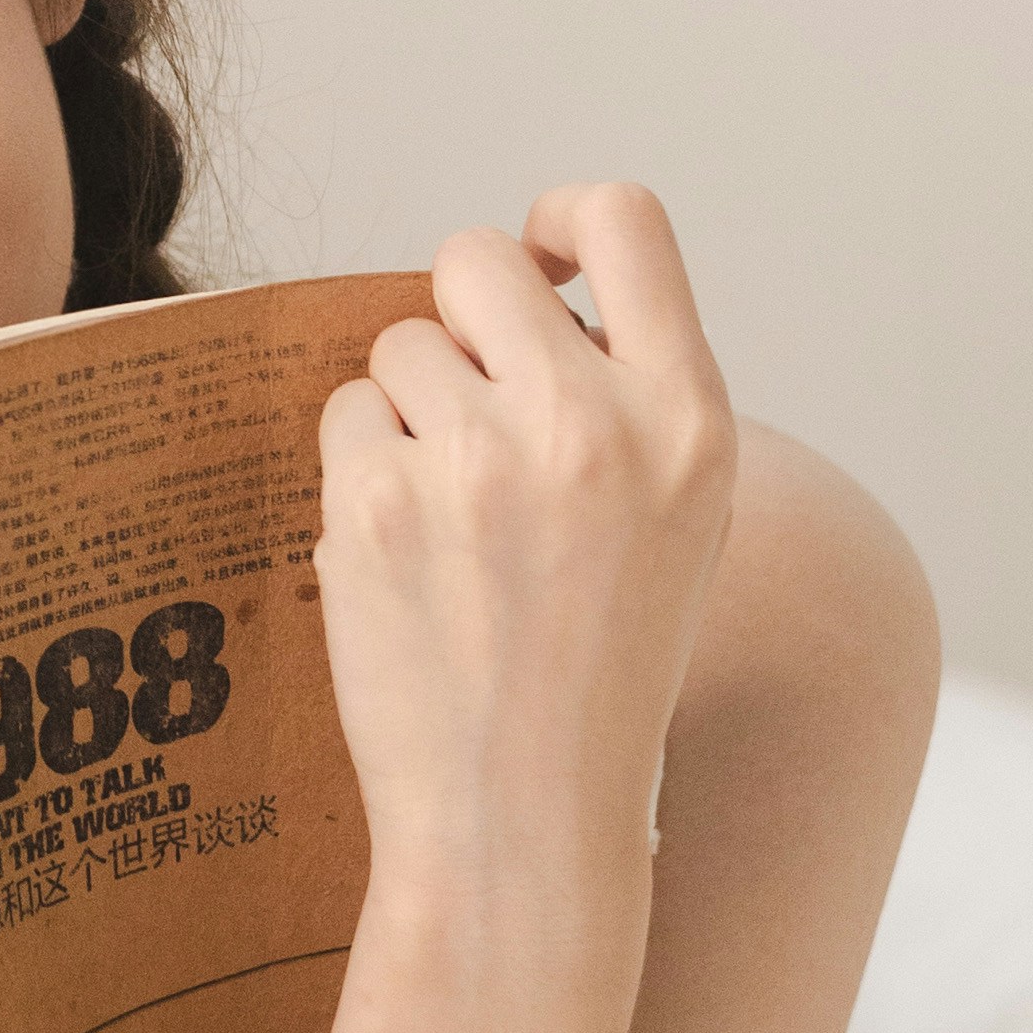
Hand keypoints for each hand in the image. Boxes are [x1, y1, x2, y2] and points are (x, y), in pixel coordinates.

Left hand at [315, 187, 735, 909]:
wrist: (526, 814)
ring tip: (455, 521)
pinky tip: (408, 555)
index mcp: (688, 421)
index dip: (562, 217)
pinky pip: (344, 416)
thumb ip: (628, 396)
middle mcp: (591, 426)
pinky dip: (363, 469)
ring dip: (409, 410)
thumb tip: (530, 291)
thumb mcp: (682, 519)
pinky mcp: (377, 504)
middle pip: (477, 260)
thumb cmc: (603, 667)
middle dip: (460, 317)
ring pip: (399, 347)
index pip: (627, 218)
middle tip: (471, 407)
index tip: (541, 259)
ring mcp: (478, 462)